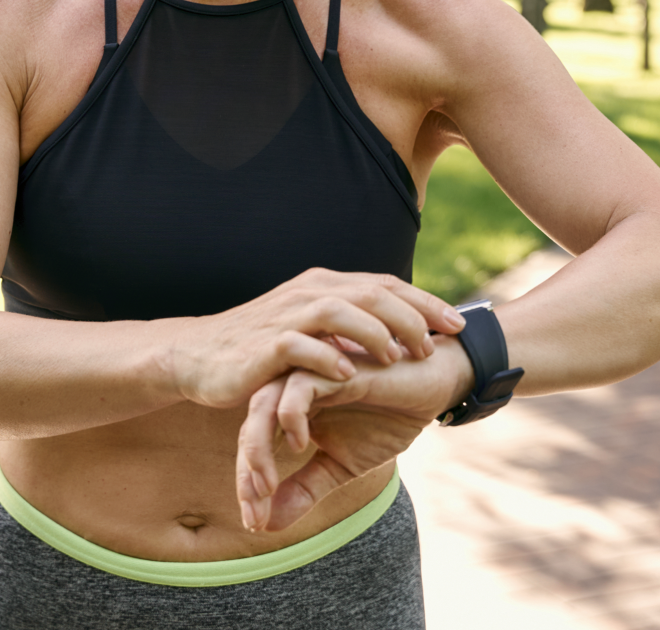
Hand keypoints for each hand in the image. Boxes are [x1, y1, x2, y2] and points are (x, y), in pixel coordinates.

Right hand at [164, 269, 465, 409]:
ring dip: (375, 332)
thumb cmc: (260, 348)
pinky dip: (329, 356)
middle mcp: (309, 293)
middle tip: (440, 341)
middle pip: (372, 292)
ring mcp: (286, 316)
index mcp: (324, 286)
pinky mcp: (264, 345)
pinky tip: (351, 373)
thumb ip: (347, 326)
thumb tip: (397, 333)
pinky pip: (302, 346)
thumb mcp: (310, 328)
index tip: (459, 323)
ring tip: (401, 356)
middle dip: (412, 314)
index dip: (425, 302)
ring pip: (341, 311)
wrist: (199, 356)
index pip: (385, 285)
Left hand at [233, 335, 474, 532]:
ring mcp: (311, 375)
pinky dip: (290, 416)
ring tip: (266, 486)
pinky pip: (298, 386)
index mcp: (291, 409)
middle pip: (250, 426)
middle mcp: (293, 389)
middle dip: (248, 472)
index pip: (253, 443)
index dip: (249, 485)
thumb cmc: (386, 420)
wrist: (431, 389)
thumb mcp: (341, 465)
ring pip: (263, 404)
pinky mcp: (335, 368)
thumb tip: (267, 527)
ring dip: (258, 448)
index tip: (255, 523)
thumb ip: (305, 489)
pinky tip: (302, 444)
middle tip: (255, 512)